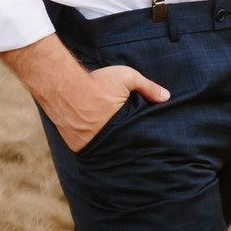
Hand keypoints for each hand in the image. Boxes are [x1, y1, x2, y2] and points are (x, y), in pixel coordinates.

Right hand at [0, 33, 168, 152]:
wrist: (63, 87)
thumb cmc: (97, 81)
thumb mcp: (126, 77)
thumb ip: (147, 87)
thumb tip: (167, 97)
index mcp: (121, 127)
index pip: (137, 141)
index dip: (143, 142)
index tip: (151, 144)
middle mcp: (105, 141)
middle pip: (122, 149)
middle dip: (128, 149)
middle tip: (137, 151)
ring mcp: (89, 146)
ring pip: (106, 152)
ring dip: (111, 149)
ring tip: (118, 147)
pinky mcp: (76, 147)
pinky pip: (90, 150)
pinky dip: (95, 147)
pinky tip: (99, 143)